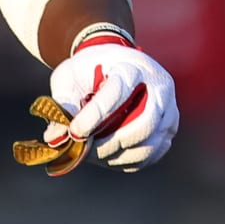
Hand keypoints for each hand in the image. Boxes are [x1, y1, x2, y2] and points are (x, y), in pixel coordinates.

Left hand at [45, 34, 178, 171]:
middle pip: (144, 122)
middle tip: (85, 150)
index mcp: (132, 66)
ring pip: (151, 142)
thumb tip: (55, 139)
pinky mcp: (169, 127)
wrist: (113, 62)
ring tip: (93, 155)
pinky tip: (107, 158)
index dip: (95, 116)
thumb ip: (62, 104)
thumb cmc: (88, 69)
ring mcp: (169, 108)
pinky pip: (152, 153)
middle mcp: (158, 86)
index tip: (75, 132)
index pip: (117, 93)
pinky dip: (128, 161)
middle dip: (111, 142)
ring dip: (119, 155)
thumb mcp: (70, 76)